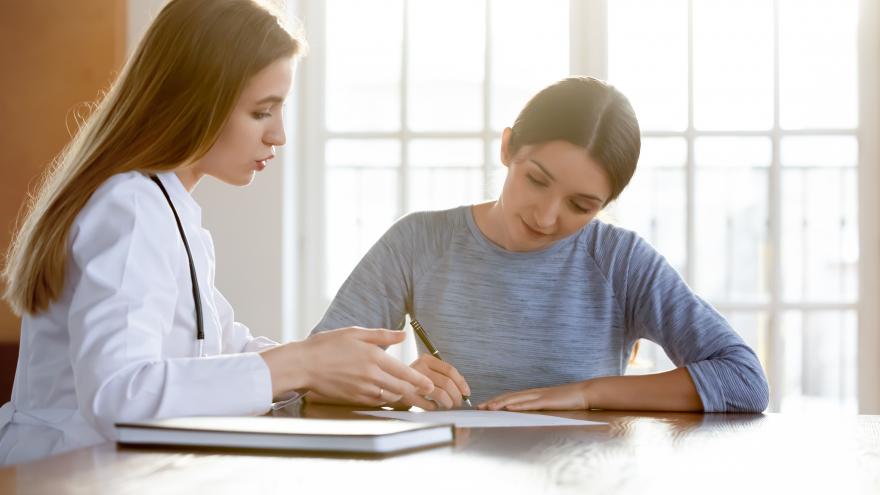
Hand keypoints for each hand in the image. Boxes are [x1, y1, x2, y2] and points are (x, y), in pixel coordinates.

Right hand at [260, 327, 433, 405]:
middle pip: (401, 388)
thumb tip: (404, 334)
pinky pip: (376, 402)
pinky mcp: (354, 398)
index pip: (404, 371)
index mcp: (373, 356)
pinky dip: (385, 399)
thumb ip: (382, 334)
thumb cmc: (327, 345)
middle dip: (417, 391)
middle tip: (428, 392)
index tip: (430, 384)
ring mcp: (362, 389)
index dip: (420, 380)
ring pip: (390, 396)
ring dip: (403, 396)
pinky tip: (389, 395)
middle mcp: (370, 375)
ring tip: (412, 394)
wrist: (303, 364)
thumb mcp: (355, 332)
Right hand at [389, 354, 470, 409]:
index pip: (450, 370)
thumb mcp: (426, 370)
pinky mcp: (408, 396)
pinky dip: (435, 408)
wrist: (387, 386)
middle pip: (447, 383)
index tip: (466, 392)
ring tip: (449, 406)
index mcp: (426, 359)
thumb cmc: (412, 380)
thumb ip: (442, 374)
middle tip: (459, 402)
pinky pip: (429, 405)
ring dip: (449, 403)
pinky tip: (434, 407)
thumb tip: (463, 388)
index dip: (461, 382)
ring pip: (441, 394)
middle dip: (457, 395)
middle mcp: (419, 368)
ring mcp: (412, 382)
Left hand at [478, 382, 590, 410]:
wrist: (585, 392)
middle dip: (492, 402)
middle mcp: (533, 393)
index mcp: (533, 394)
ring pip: (516, 399)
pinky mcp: (547, 401)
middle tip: (478, 407)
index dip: (496, 400)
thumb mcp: (550, 405)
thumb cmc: (569, 400)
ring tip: (488, 408)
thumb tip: (527, 414)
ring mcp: (540, 396)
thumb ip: (539, 407)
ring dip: (500, 403)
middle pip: (508, 397)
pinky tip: (509, 408)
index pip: (510, 397)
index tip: (483, 405)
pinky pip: (530, 404)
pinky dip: (518, 406)